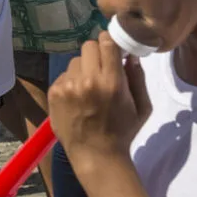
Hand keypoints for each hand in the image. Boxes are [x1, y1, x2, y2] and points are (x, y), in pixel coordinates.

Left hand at [48, 33, 152, 167]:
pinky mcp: (54, 92)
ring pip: (76, 61)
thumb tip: (130, 54)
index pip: (107, 44)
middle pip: (89, 46)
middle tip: (102, 67)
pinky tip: (78, 97)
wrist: (96, 154)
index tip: (112, 47)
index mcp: (112, 83)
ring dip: (84, 68)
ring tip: (89, 87)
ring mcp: (68, 86)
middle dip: (97, 53)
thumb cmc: (123, 131)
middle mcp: (88, 81)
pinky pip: (64, 75)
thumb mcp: (141, 107)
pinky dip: (71, 81)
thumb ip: (138, 78)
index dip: (110, 41)